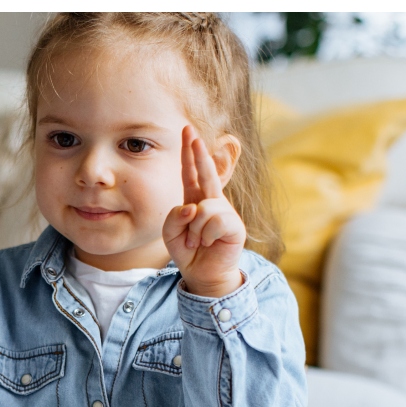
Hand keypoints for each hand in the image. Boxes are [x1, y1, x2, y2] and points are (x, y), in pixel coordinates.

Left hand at [162, 126, 245, 297]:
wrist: (203, 274)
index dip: (190, 154)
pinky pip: (214, 222)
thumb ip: (174, 216)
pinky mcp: (235, 226)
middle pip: (207, 173)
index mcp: (196, 200)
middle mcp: (212, 202)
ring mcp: (225, 212)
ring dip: (195, 230)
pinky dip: (206, 236)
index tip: (189, 132)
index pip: (192, 173)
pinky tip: (209, 243)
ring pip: (203, 209)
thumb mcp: (170, 233)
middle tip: (192, 134)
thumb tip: (193, 207)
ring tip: (198, 241)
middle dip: (199, 153)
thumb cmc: (188, 250)